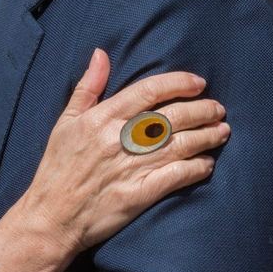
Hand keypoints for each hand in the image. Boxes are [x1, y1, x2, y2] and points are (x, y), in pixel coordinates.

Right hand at [0, 49, 225, 271]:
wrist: (50, 217)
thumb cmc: (57, 168)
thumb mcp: (65, 122)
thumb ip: (87, 87)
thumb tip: (101, 54)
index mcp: (100, 119)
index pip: (148, 91)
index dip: (178, 84)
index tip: (199, 83)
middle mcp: (117, 140)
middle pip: (170, 117)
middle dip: (201, 110)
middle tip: (218, 109)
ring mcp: (128, 168)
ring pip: (178, 145)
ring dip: (205, 137)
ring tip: (222, 131)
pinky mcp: (137, 195)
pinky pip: (174, 177)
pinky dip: (195, 169)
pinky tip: (207, 164)